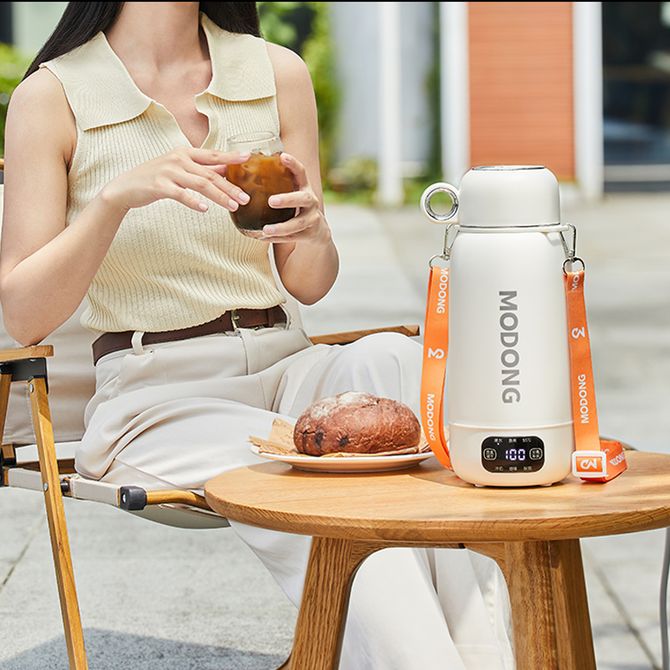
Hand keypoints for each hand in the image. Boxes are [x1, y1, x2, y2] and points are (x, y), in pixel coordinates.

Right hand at [98, 147, 251, 213]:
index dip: (231, 156)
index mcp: (185, 153)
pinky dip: (194, 202)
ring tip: (233, 206)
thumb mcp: (180, 168)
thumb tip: (225, 167)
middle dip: (230, 187)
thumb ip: (201, 168)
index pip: (213, 154)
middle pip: (210, 173)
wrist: (126, 187)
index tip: (248, 157)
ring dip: (219, 196)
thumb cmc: (156, 177)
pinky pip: (181, 194)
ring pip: (200, 184)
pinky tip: (205, 209)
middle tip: (246, 198)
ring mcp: (168, 172)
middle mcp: (178, 159)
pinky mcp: (159, 186)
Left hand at [260, 153, 330, 245]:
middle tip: (271, 201)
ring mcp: (312, 218)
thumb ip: (275, 183)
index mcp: (305, 187)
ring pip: (297, 223)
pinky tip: (263, 238)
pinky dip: (277, 239)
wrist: (318, 230)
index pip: (301, 172)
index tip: (283, 156)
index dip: (293, 164)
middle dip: (288, 199)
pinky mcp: (309, 234)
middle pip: (303, 198)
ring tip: (265, 230)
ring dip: (281, 227)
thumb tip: (236, 170)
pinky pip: (292, 237)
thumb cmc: (296, 207)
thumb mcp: (292, 193)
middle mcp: (311, 201)